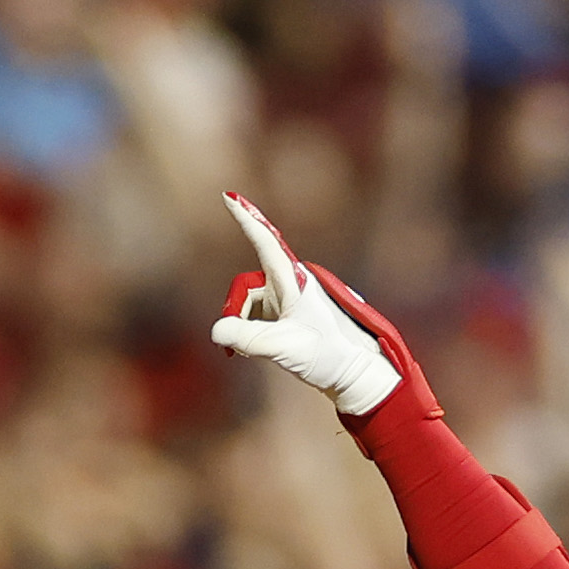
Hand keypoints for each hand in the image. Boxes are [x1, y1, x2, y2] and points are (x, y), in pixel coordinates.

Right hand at [209, 192, 403, 415]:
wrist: (352, 372)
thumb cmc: (326, 356)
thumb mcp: (282, 347)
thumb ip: (247, 338)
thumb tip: (216, 330)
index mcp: (294, 281)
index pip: (265, 242)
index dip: (247, 219)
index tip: (229, 196)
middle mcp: (290, 284)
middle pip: (245, 288)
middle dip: (236, 314)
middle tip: (237, 347)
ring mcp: (287, 299)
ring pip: (248, 305)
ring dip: (245, 327)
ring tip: (259, 351)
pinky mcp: (285, 313)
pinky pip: (254, 317)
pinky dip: (250, 332)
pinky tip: (259, 350)